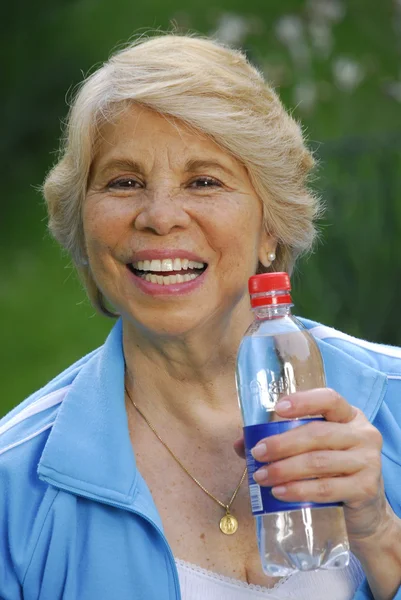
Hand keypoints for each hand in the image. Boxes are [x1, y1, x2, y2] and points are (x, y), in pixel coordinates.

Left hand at [234, 388, 391, 544]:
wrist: (364, 511)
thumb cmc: (332, 471)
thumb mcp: (312, 449)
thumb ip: (280, 441)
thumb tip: (241, 443)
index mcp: (349, 416)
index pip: (329, 399)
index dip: (303, 401)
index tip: (277, 409)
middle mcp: (363, 434)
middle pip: (318, 433)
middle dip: (282, 444)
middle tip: (257, 454)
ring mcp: (368, 461)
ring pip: (319, 462)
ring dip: (284, 469)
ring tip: (261, 476)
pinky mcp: (366, 489)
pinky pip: (326, 489)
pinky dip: (299, 490)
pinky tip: (279, 492)